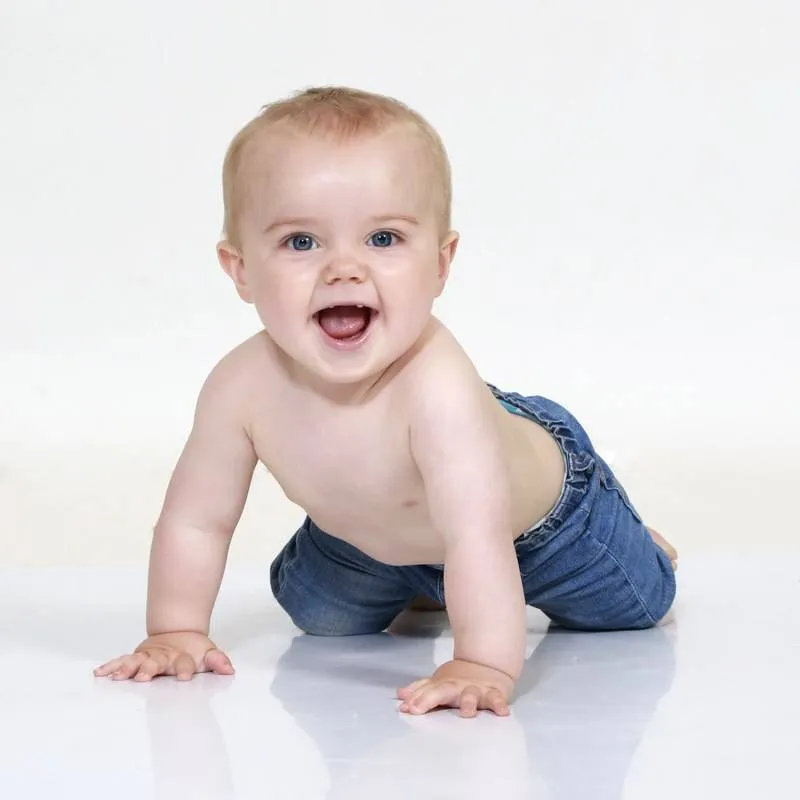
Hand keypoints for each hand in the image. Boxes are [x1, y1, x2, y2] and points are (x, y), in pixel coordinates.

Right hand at [93, 631, 233, 681]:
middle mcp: (163, 657)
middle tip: (145, 676)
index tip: (184, 676)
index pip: (184, 663)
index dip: (185, 669)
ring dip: (128, 668)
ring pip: (136, 661)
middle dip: (150, 669)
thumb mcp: (208, 654)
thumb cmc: (192, 650)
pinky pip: (122, 661)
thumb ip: (217, 661)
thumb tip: (229, 670)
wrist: (178, 634)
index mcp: (181, 657)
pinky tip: (100, 673)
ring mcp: (148, 656)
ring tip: (119, 675)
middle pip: (156, 662)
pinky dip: (111, 666)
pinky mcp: (136, 657)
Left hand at [397, 659, 513, 717]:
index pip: (427, 691)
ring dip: (468, 703)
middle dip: (430, 698)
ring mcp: (476, 690)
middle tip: (417, 708)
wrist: (487, 664)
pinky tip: (502, 712)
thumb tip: (400, 696)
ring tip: (466, 713)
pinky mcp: (493, 694)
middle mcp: (458, 687)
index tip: (407, 708)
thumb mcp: (439, 683)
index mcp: (443, 685)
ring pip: (471, 696)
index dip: (417, 699)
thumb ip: (420, 690)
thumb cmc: (459, 679)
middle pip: (443, 691)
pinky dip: (500, 705)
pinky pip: (497, 700)